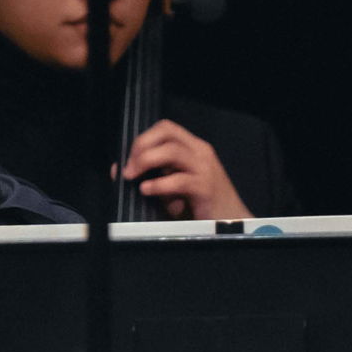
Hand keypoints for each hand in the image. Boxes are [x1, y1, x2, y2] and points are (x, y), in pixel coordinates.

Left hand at [119, 120, 251, 221]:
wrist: (231, 223)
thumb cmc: (200, 206)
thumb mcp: (172, 187)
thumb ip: (152, 176)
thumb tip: (119, 170)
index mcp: (193, 148)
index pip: (165, 128)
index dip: (143, 138)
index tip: (129, 158)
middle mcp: (200, 152)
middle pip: (166, 132)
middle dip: (141, 146)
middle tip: (129, 169)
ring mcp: (205, 168)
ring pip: (172, 150)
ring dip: (146, 160)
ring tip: (133, 177)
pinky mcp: (206, 188)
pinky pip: (179, 180)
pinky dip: (158, 184)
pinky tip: (147, 190)